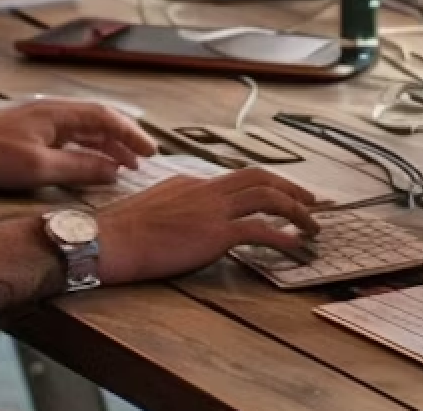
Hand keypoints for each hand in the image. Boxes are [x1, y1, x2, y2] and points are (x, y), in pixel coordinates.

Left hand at [0, 101, 157, 193]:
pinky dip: (82, 149)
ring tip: (119, 165)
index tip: (151, 152)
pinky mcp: (23, 134)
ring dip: (103, 145)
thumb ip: (79, 169)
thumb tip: (114, 171)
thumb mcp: (38, 168)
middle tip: (141, 159)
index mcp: (55, 112)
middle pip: (96, 120)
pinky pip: (65, 137)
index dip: (131, 134)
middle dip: (121, 139)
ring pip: (80, 129)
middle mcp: (48, 111)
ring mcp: (35, 122)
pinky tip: (83, 164)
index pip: (105, 117)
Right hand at [92, 168, 323, 286]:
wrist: (110, 240)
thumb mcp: (153, 208)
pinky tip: (295, 245)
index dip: (264, 187)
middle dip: (291, 188)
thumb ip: (177, 209)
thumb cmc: (121, 232)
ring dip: (296, 210)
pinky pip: (260, 230)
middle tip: (312, 201)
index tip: (279, 195)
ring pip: (267, 198)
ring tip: (312, 225)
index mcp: (192, 183)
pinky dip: (283, 236)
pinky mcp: (215, 233)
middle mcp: (206, 189)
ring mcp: (212, 209)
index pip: (236, 179)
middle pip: (260, 177)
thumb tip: (187, 222)